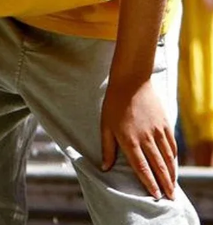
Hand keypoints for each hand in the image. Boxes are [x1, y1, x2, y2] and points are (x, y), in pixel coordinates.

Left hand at [101, 80, 176, 199]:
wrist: (132, 81)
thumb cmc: (114, 103)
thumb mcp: (105, 126)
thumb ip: (107, 148)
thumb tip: (105, 167)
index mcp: (129, 140)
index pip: (141, 167)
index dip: (148, 183)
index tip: (154, 195)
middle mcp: (146, 138)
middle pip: (158, 166)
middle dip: (164, 184)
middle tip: (169, 197)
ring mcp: (158, 131)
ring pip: (168, 157)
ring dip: (171, 173)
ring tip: (173, 186)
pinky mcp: (166, 124)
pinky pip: (172, 145)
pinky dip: (173, 157)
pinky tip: (173, 165)